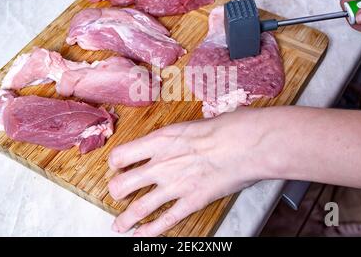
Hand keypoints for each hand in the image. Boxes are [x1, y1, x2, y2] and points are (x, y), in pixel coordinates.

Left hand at [107, 107, 273, 236]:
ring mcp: (175, 185)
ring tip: (119, 226)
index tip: (118, 167)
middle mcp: (160, 165)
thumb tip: (169, 143)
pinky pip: (165, 221)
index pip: (120, 156)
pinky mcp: (192, 201)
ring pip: (138, 208)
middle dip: (115, 192)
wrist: (245, 143)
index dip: (115, 164)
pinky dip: (151, 231)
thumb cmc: (224, 128)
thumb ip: (172, 139)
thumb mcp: (189, 125)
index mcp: (159, 141)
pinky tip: (142, 235)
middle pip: (121, 185)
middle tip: (117, 194)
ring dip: (125, 219)